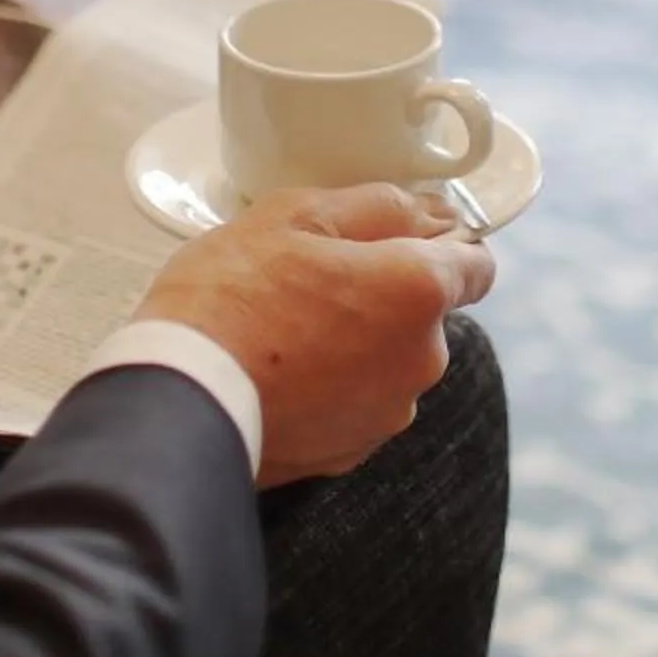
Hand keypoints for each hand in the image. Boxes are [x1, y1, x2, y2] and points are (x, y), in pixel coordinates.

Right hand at [133, 182, 497, 487]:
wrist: (181, 400)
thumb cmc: (231, 297)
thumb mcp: (297, 215)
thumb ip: (379, 205)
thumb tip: (430, 211)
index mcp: (418, 291)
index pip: (477, 262)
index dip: (442, 243)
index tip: (400, 237)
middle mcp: (422, 359)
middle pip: (425, 313)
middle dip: (383, 292)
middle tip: (310, 277)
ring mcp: (389, 412)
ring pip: (389, 359)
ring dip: (356, 341)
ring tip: (284, 329)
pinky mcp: (352, 451)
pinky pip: (357, 402)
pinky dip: (332, 385)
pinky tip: (280, 372)